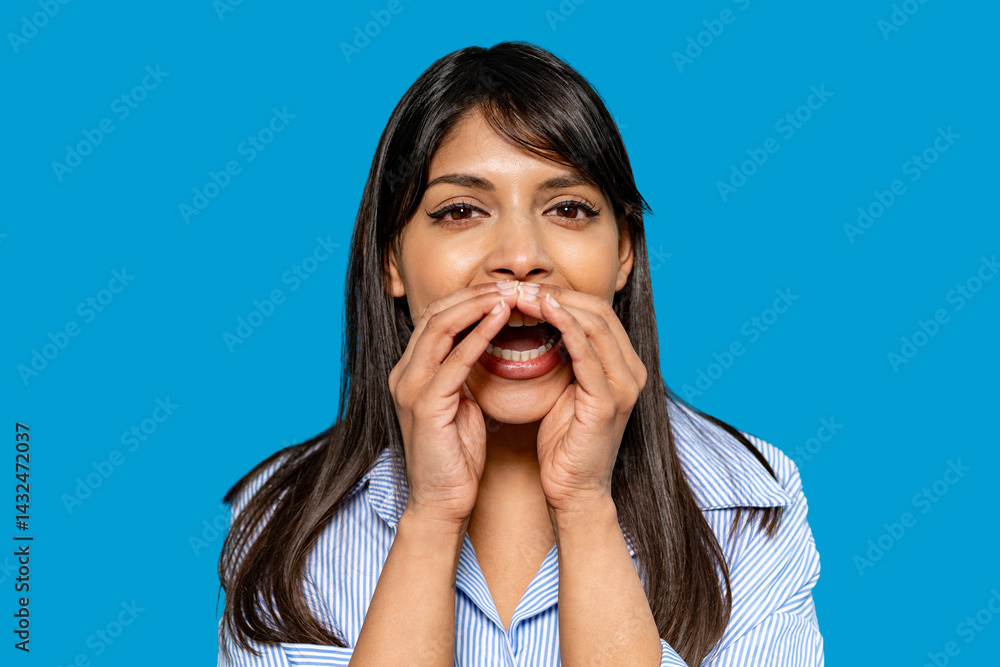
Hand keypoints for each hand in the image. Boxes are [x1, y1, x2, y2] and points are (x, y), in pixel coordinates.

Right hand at [388, 282, 516, 526]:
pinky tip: (501, 321)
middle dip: (473, 295)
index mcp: (410, 372)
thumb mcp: (461, 405)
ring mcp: (410, 388)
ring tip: (509, 294)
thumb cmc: (456, 457)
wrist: (442, 503)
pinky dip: (478, 337)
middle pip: (435, 314)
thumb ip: (465, 374)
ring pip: (441, 328)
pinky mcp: (425, 405)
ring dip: (477, 307)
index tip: (503, 290)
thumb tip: (490, 346)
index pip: (436, 318)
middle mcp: (403, 374)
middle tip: (510, 284)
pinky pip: (454, 361)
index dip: (468, 299)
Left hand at [512, 285, 647, 514]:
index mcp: (623, 367)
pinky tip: (543, 312)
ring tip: (523, 294)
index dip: (562, 296)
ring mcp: (624, 386)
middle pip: (599, 311)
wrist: (573, 492)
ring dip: (557, 304)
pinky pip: (588, 352)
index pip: (597, 314)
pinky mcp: (608, 402)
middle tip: (519, 286)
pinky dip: (566, 326)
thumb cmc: (564, 445)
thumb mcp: (565, 391)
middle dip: (558, 294)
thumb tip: (539, 324)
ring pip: (595, 324)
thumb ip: (564, 359)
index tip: (524, 289)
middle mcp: (632, 372)